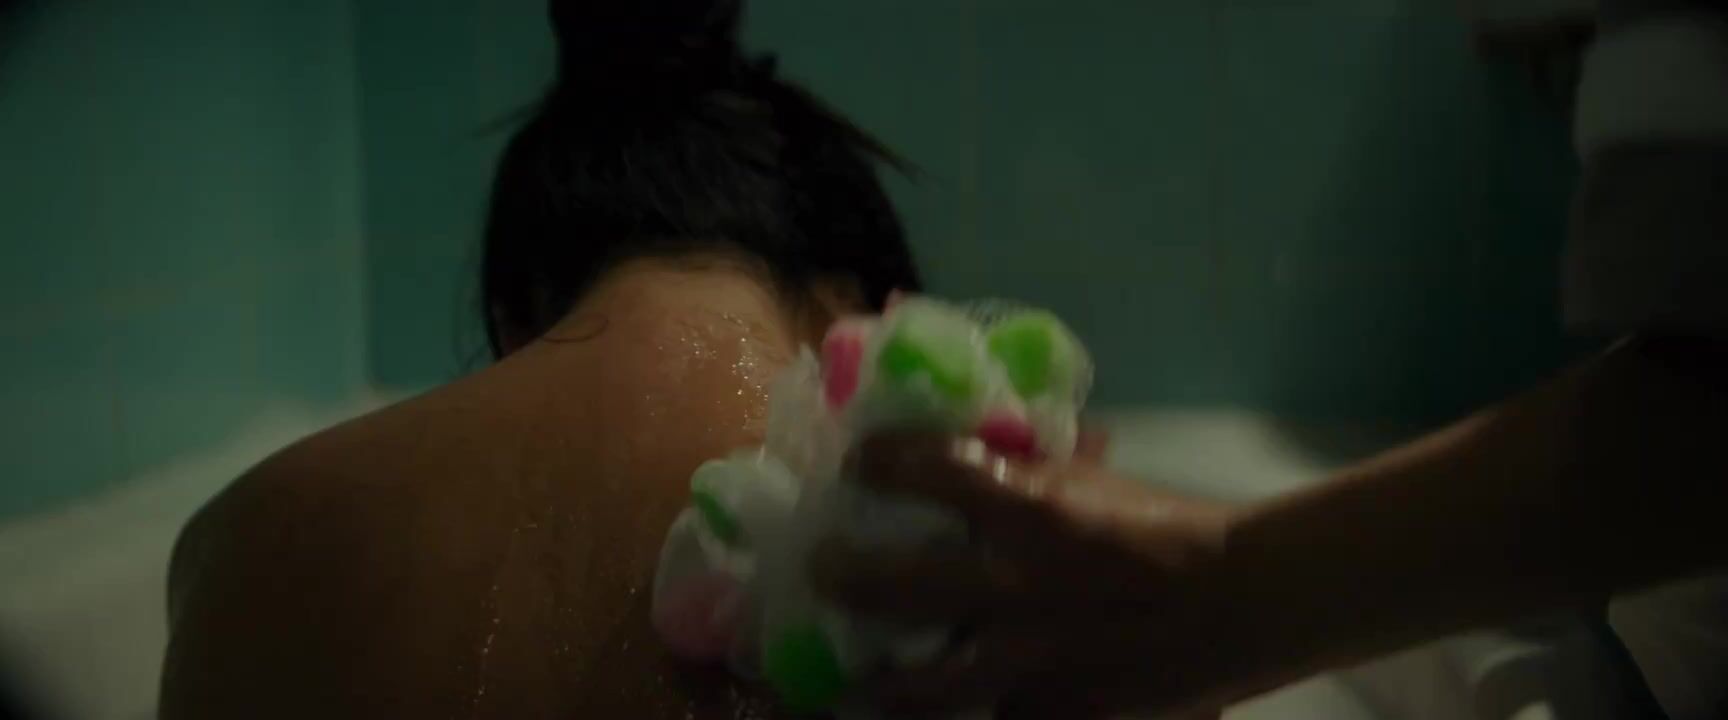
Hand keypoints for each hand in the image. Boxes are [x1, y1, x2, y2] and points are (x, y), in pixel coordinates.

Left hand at [813, 431, 1240, 718]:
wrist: (1246, 602)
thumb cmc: (1172, 530)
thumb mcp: (1097, 486)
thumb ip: (1033, 474)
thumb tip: (982, 442)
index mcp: (1031, 509)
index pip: (922, 469)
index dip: (876, 463)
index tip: (859, 464)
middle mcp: (1014, 587)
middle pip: (887, 584)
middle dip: (840, 574)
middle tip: (825, 567)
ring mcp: (1028, 662)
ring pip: (921, 686)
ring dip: (880, 681)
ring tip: (861, 679)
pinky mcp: (1055, 715)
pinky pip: (995, 719)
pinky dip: (979, 713)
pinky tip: (966, 706)